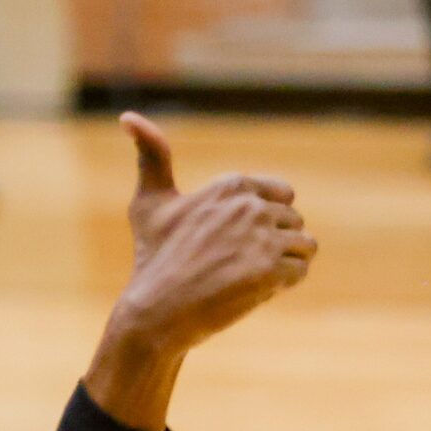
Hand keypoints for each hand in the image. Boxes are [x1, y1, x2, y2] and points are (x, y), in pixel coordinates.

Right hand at [108, 112, 313, 355]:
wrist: (154, 314)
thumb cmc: (153, 260)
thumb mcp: (149, 204)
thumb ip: (150, 156)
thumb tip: (127, 116)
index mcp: (230, 184)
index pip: (282, 196)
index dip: (261, 223)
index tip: (230, 243)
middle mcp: (249, 204)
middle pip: (293, 221)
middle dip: (272, 245)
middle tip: (233, 266)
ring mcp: (262, 236)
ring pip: (303, 245)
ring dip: (282, 264)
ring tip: (246, 278)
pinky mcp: (270, 269)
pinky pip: (300, 271)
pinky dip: (281, 285)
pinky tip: (250, 291)